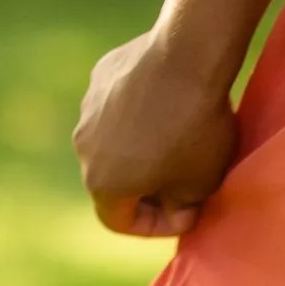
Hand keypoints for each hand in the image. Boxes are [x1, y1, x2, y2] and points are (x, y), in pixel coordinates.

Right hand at [72, 29, 238, 237]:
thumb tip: (175, 209)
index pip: (119, 221)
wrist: (188, 59)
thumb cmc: (196, 132)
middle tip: (184, 183)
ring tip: (179, 142)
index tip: (184, 214)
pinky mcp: (100, 76)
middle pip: (113, 181)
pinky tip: (170, 106)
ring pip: (114, 141)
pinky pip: (117, 107)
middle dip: (147, 188)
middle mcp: (84, 147)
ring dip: (141, 150)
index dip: (154, 226)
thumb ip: (180, 208)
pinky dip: (139, 115)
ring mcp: (88, 108)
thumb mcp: (200, 186)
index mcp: (101, 182)